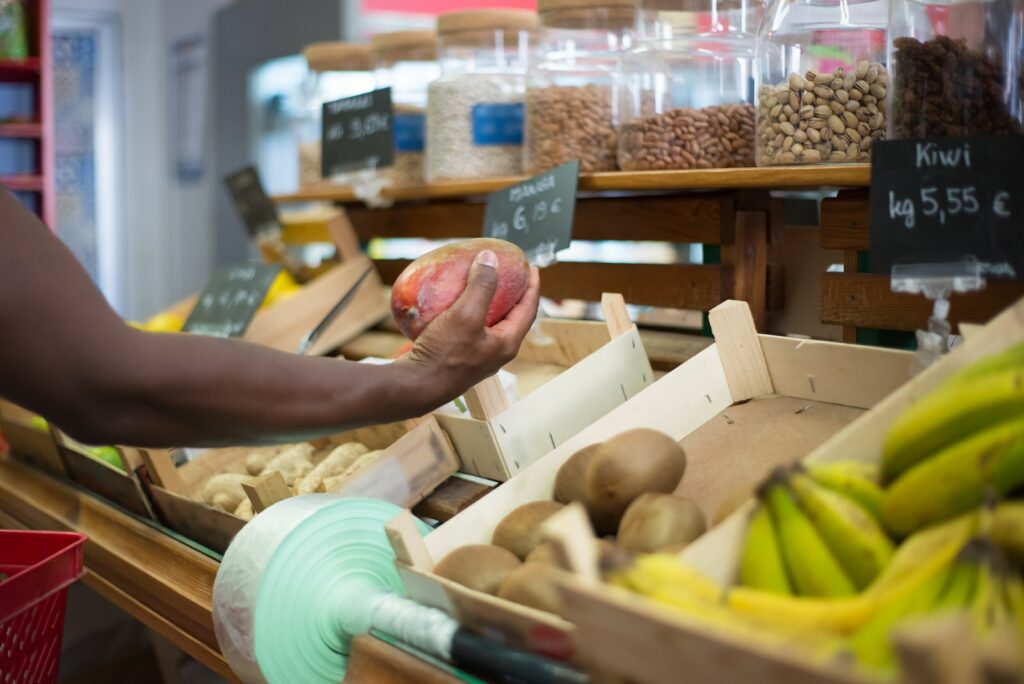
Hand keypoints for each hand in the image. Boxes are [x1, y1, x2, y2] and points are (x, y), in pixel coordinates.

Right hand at [397, 250, 540, 408]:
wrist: (416, 387)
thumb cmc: (444, 355)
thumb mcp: (466, 315)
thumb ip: (481, 286)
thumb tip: (490, 259)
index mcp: (506, 344)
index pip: (528, 310)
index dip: (532, 287)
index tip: (531, 268)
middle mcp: (495, 353)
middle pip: (512, 318)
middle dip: (512, 295)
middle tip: (509, 275)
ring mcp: (477, 357)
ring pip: (490, 325)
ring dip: (489, 304)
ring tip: (482, 285)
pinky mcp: (458, 358)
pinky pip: (469, 330)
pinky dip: (467, 313)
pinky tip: (453, 304)